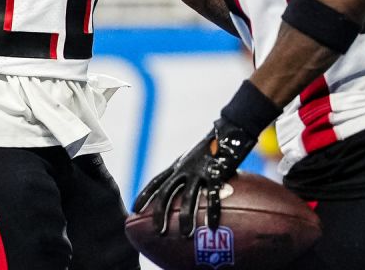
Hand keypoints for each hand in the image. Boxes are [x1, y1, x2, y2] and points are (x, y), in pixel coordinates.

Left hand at [133, 117, 255, 236]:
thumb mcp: (197, 157)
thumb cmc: (215, 146)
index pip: (156, 181)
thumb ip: (192, 172)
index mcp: (179, 165)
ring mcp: (200, 170)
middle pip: (167, 192)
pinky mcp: (216, 172)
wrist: (231, 130)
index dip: (144, 195)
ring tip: (185, 235)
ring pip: (189, 197)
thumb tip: (193, 190)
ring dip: (186, 218)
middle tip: (158, 231)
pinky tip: (212, 225)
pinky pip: (214, 196)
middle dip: (160, 212)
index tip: (134, 210)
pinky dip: (212, 212)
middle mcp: (185, 168)